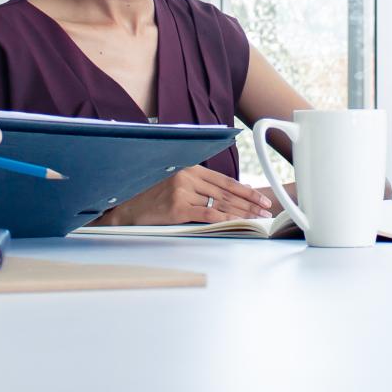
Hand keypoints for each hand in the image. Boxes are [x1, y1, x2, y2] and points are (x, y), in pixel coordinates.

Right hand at [99, 166, 275, 225]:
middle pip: (226, 193)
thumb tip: (227, 195)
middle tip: (266, 211)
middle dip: (250, 203)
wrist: (126, 207)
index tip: (261, 198)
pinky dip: (226, 219)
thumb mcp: (175, 181)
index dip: (245, 190)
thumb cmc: (151, 196)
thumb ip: (198, 185)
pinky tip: (238, 223)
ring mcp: (182, 192)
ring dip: (243, 213)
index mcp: (190, 168)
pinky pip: (208, 215)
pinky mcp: (177, 208)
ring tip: (257, 219)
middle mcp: (188, 177)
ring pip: (220, 204)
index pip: (224, 181)